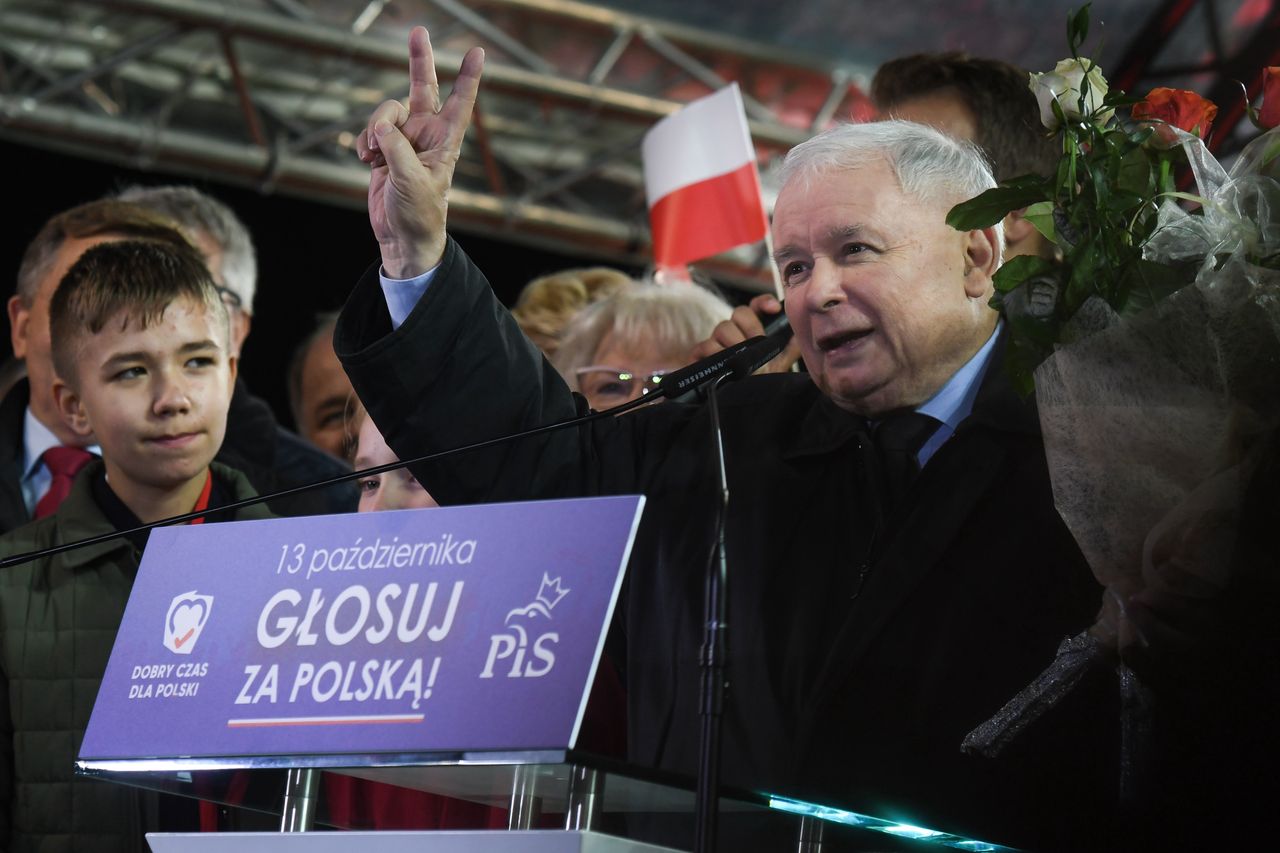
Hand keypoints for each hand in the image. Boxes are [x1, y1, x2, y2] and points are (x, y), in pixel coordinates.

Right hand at [357, 28, 484, 277]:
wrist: (401, 237)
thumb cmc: (419, 214)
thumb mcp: (411, 182)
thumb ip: (396, 150)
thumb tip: (380, 126)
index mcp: (445, 142)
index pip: (460, 103)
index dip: (468, 78)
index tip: (477, 51)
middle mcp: (426, 134)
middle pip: (422, 88)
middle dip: (419, 60)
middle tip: (418, 30)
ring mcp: (404, 139)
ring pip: (386, 112)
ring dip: (375, 129)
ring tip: (373, 155)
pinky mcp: (383, 149)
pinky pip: (370, 131)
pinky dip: (364, 142)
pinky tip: (365, 161)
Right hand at [689, 294, 802, 372]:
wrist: (739, 404)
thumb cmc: (757, 382)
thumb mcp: (778, 366)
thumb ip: (789, 348)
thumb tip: (800, 333)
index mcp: (750, 331)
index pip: (754, 307)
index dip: (763, 302)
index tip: (774, 308)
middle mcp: (733, 332)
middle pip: (739, 313)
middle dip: (751, 327)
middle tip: (757, 346)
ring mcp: (716, 342)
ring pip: (722, 328)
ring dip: (734, 344)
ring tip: (741, 362)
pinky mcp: (700, 354)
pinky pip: (705, 345)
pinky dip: (713, 354)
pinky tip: (721, 365)